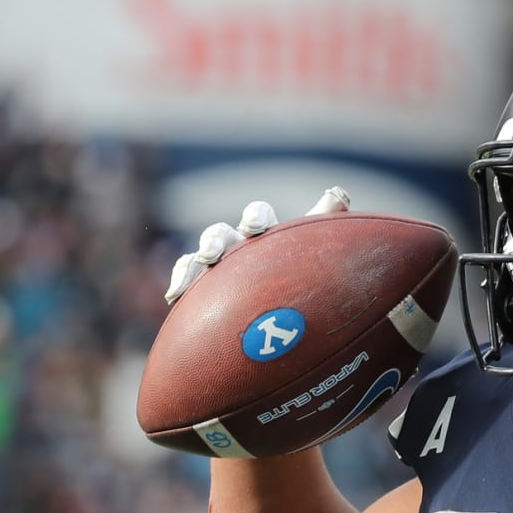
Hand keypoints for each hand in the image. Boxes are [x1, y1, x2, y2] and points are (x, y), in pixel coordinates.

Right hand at [164, 186, 349, 304]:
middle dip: (215, 241)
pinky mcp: (201, 292)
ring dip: (191, 265)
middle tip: (212, 254)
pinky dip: (180, 283)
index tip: (254, 228)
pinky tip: (174, 295)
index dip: (256, 218)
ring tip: (185, 281)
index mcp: (266, 236)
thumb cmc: (302, 279)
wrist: (289, 319)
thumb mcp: (315, 253)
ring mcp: (217, 270)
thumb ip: (324, 225)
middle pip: (220, 234)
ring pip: (198, 260)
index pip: (258, 216)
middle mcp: (238, 249)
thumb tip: (338, 193)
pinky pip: (187, 282)